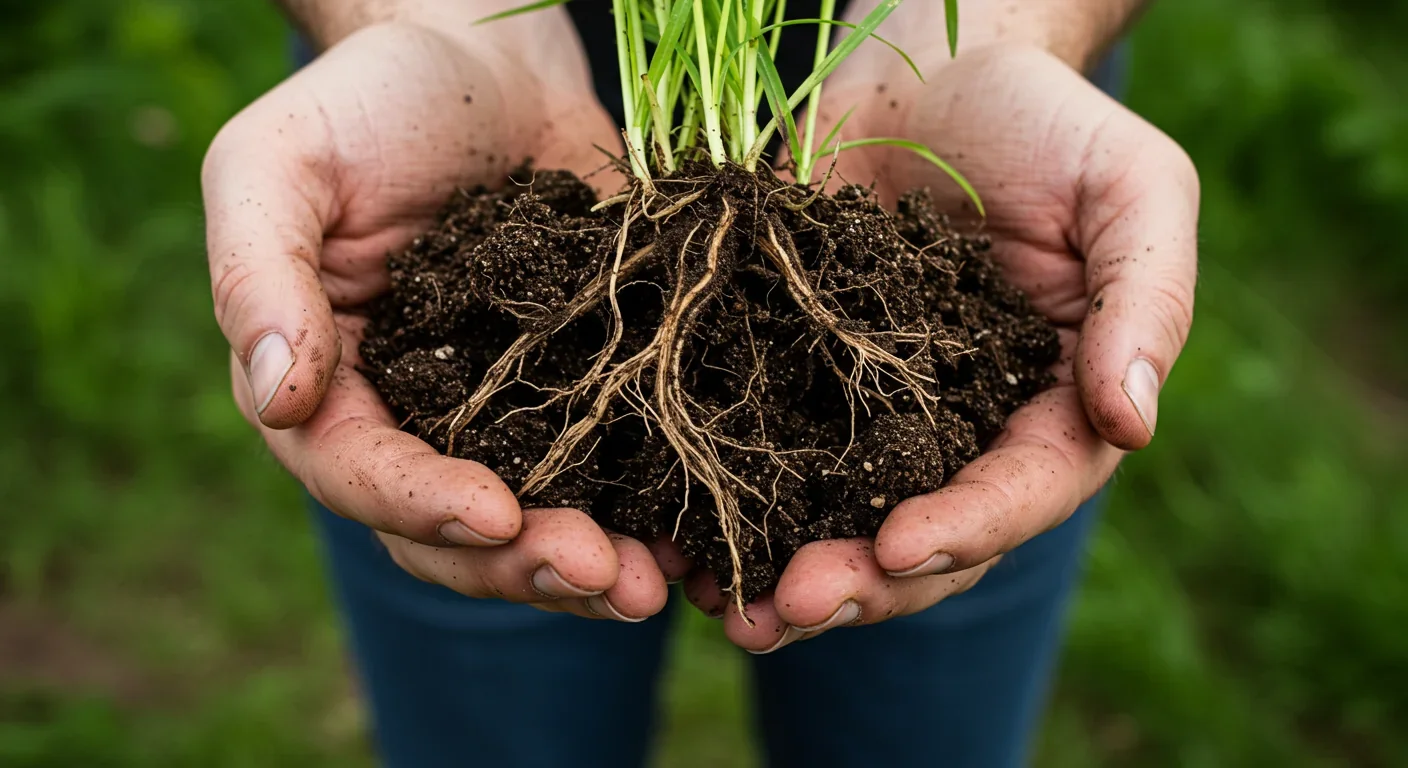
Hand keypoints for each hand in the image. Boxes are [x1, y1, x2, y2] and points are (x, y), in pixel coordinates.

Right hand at [203, 19, 677, 620]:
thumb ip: (257, 274)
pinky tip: (697, 537)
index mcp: (329, 384)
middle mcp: (416, 421)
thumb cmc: (372, 99)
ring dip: (590, 565)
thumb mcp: (283, 163)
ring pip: (536, 521)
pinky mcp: (585, 393)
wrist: (491, 64)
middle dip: (523, 563)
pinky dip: (649, 511)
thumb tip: (276, 397)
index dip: (422, 503)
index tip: (496, 513)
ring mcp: (505, 416)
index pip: (359, 473)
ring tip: (654, 584)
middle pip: (452, 530)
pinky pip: (612, 469)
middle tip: (605, 577)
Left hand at [689, 44, 1197, 650]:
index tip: (897, 546)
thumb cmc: (1044, 119)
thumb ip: (1147, 297)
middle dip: (861, 583)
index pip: (1022, 491)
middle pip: (923, 541)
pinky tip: (676, 546)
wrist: (925, 70)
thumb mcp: (1128, 188)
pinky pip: (761, 463)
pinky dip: (724, 512)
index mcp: (1052, 406)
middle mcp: (961, 434)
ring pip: (835, 525)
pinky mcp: (793, 385)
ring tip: (726, 610)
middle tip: (789, 607)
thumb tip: (1133, 420)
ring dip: (784, 577)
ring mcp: (870, 419)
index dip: (965, 528)